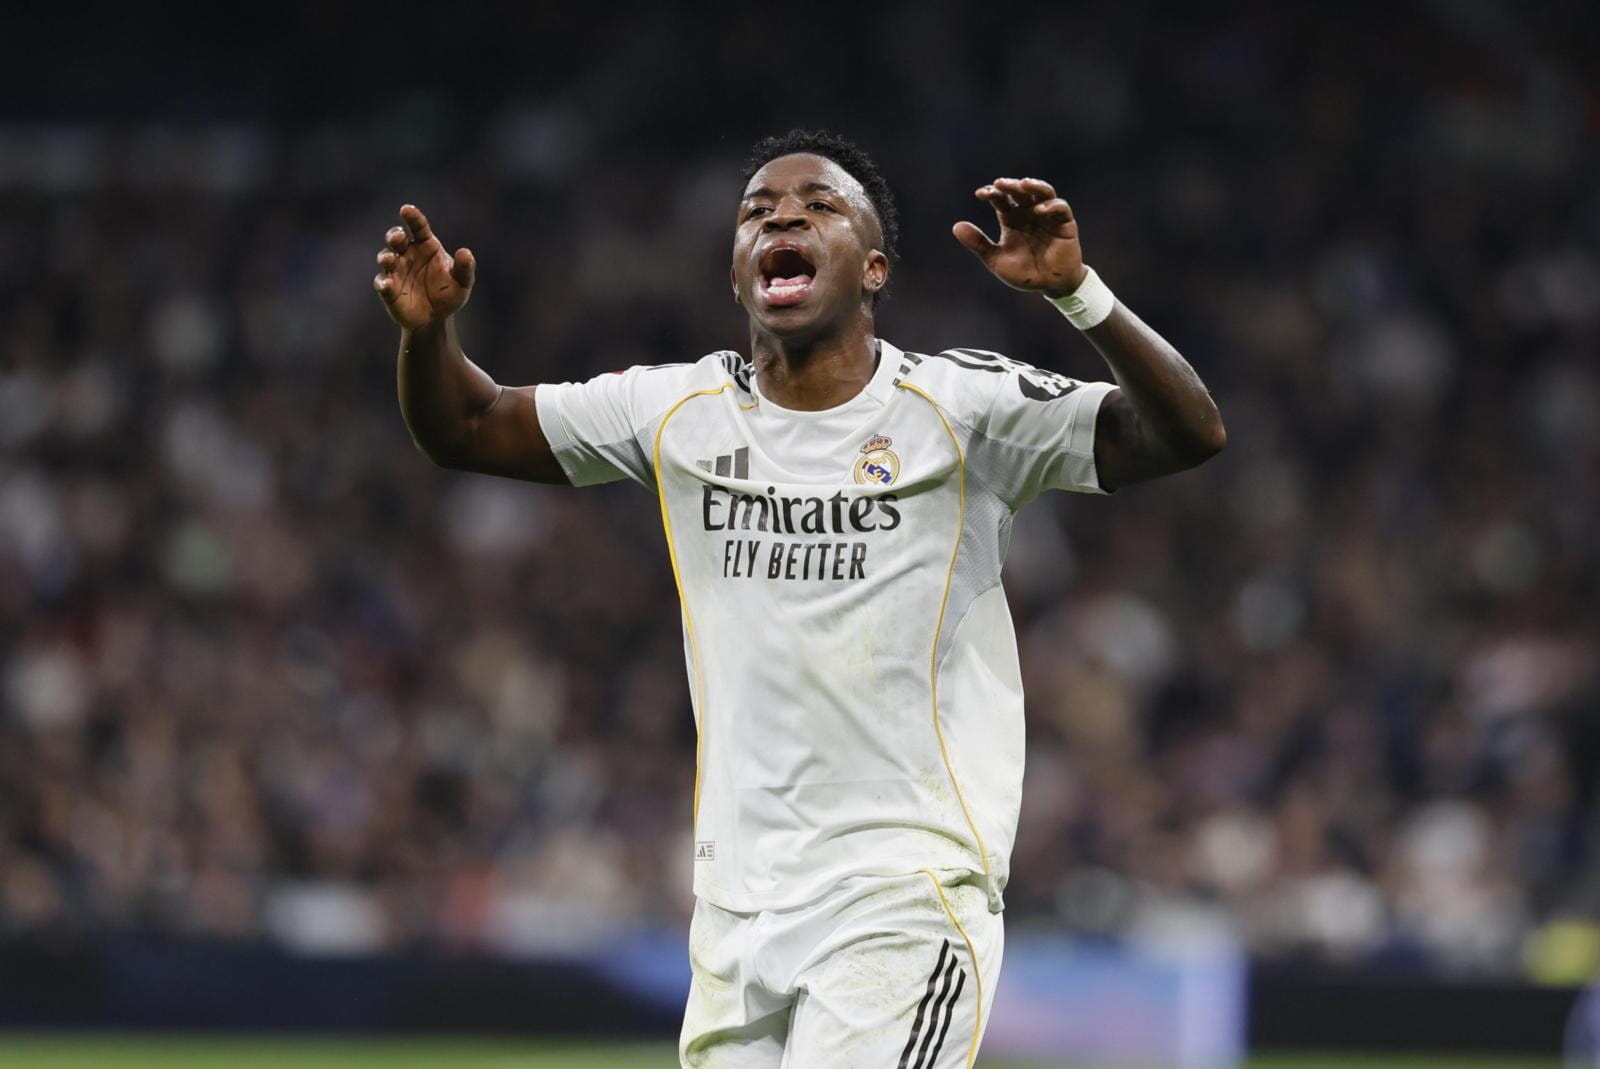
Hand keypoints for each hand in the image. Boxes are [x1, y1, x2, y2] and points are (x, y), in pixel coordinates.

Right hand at [373, 205, 475, 330]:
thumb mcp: (462, 282)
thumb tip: (465, 253)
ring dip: (386, 257)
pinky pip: (382, 283)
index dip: (412, 217)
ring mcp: (396, 271)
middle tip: (398, 238)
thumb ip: (464, 268)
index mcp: (426, 246)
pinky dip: (383, 283)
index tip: (406, 210)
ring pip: (386, 258)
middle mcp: (408, 254)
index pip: (418, 227)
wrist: (437, 318)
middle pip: (397, 239)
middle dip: (395, 236)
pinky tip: (387, 285)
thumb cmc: (449, 294)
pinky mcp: (388, 289)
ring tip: (389, 259)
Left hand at [953, 177, 1086, 297]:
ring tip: (1023, 183)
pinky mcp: (1065, 223)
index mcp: (1012, 219)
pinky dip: (1051, 205)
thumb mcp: (996, 260)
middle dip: (1010, 186)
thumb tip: (956, 226)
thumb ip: (978, 243)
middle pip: (1020, 191)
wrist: (1049, 287)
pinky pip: (1060, 208)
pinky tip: (1039, 210)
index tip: (981, 194)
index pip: (1001, 199)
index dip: (992, 194)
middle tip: (999, 184)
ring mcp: (1047, 216)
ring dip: (1034, 186)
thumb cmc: (1024, 273)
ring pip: (1043, 192)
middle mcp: (1029, 213)